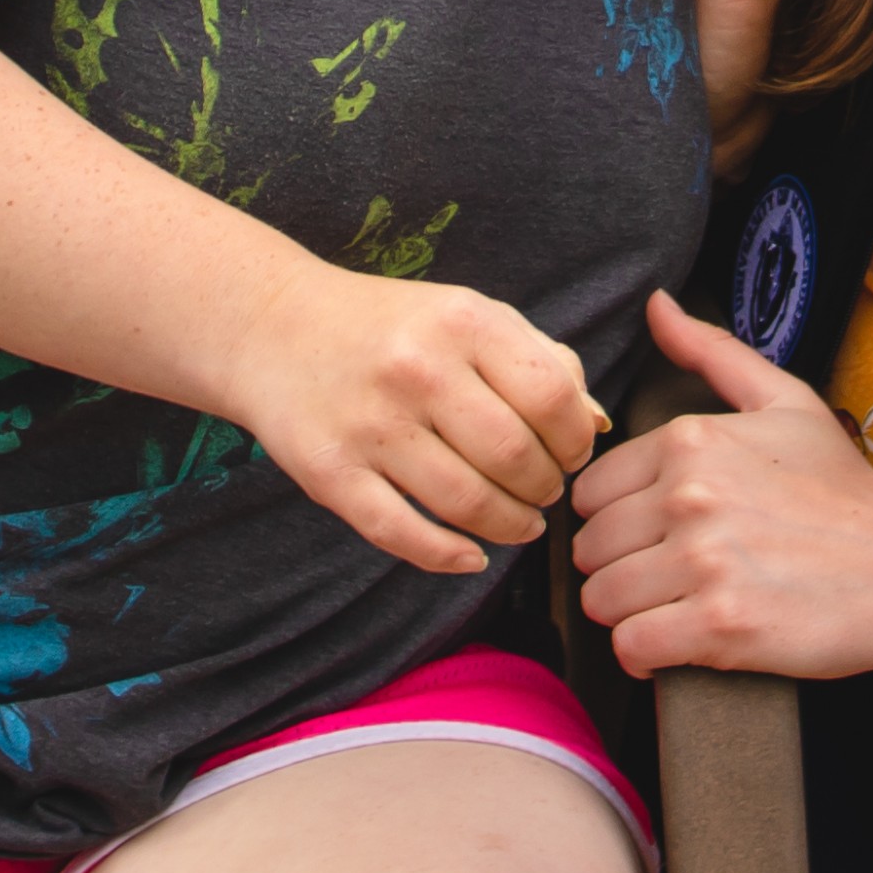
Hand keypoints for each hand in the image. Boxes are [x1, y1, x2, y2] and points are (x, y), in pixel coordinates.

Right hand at [228, 258, 608, 576]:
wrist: (273, 325)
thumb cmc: (392, 325)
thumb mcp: (469, 315)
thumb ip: (539, 359)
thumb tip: (599, 424)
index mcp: (463, 321)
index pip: (553, 396)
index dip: (577, 439)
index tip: (574, 453)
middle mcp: (418, 369)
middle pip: (515, 456)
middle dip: (546, 488)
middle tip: (545, 494)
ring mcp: (370, 423)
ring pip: (465, 503)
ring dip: (508, 526)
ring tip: (520, 524)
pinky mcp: (329, 472)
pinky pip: (399, 533)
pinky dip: (446, 557)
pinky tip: (472, 557)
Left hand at [571, 292, 872, 676]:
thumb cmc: (842, 490)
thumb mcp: (784, 400)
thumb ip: (710, 351)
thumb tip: (657, 304)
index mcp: (692, 438)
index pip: (592, 491)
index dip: (618, 517)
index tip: (656, 532)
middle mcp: (690, 495)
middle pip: (590, 548)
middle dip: (619, 566)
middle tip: (668, 574)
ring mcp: (703, 562)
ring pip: (601, 600)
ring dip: (630, 612)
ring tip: (675, 606)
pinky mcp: (718, 627)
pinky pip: (631, 649)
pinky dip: (647, 654)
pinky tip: (682, 641)